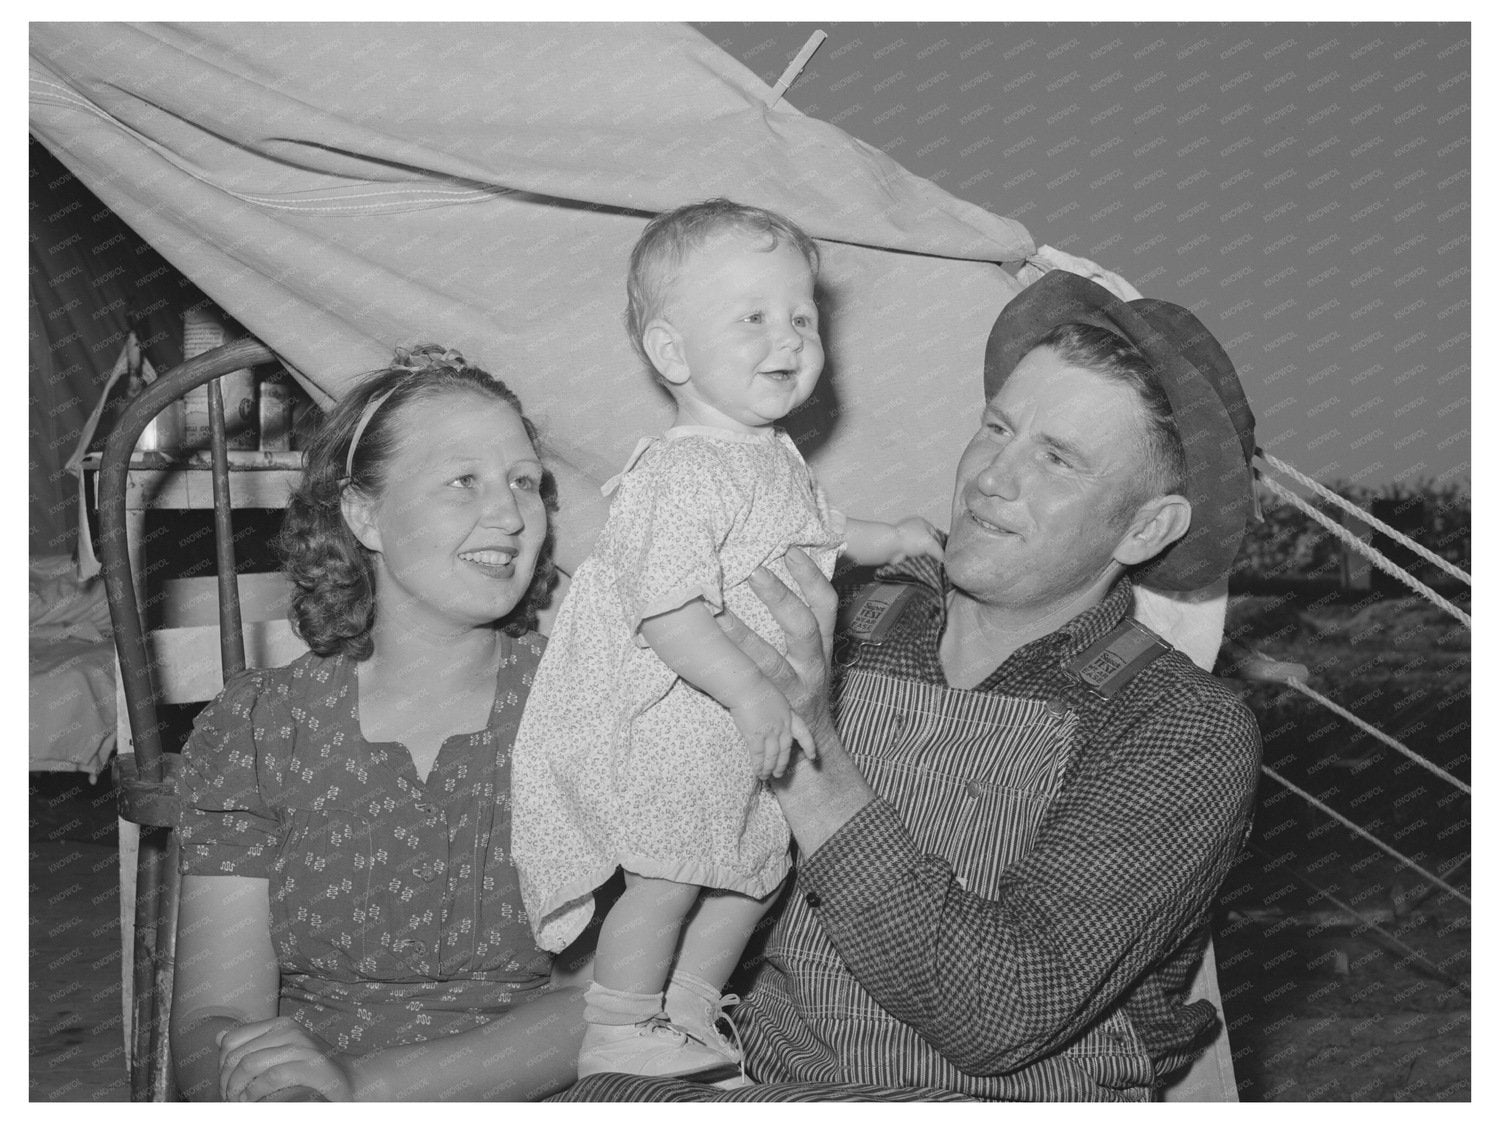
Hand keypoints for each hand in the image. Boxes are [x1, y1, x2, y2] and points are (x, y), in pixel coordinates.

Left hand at [217, 1016, 350, 1101]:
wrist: (353, 1080)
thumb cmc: (314, 1069)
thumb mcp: (283, 1049)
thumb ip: (253, 1043)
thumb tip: (218, 1037)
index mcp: (280, 1024)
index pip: (231, 1040)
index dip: (221, 1065)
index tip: (226, 1084)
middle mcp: (289, 1030)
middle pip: (236, 1055)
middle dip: (226, 1082)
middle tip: (230, 1099)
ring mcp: (301, 1046)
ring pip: (249, 1064)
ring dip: (237, 1090)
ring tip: (239, 1103)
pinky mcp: (310, 1065)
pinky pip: (271, 1077)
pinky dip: (255, 1092)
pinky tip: (252, 1102)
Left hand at [720, 548, 876, 855]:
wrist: (809, 765)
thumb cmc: (796, 701)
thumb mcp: (801, 663)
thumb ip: (790, 630)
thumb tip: (761, 581)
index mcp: (819, 650)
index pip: (825, 604)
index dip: (811, 575)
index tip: (789, 547)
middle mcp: (811, 669)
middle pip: (804, 626)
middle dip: (780, 597)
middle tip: (754, 569)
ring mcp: (793, 697)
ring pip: (769, 663)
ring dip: (743, 636)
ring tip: (717, 611)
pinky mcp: (772, 722)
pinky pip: (752, 701)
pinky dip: (729, 677)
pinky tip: (698, 671)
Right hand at [729, 688, 811, 779]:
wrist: (745, 685)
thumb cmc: (755, 686)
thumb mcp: (775, 697)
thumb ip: (777, 711)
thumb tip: (773, 721)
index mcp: (788, 715)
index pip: (803, 733)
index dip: (809, 746)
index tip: (813, 757)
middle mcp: (782, 726)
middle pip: (785, 750)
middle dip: (782, 764)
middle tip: (779, 774)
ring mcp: (770, 732)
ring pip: (772, 756)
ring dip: (769, 768)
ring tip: (766, 776)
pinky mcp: (756, 736)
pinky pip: (758, 756)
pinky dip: (758, 765)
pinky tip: (757, 772)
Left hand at [891, 517, 942, 563]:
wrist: (890, 546)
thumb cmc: (908, 538)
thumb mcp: (931, 544)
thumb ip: (940, 552)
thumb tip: (943, 560)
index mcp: (921, 522)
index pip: (935, 533)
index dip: (939, 543)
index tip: (943, 553)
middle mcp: (913, 529)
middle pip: (926, 542)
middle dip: (930, 551)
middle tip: (936, 560)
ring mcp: (906, 539)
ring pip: (919, 551)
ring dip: (922, 557)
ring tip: (927, 564)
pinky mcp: (900, 549)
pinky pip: (911, 556)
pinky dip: (914, 561)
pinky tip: (918, 565)